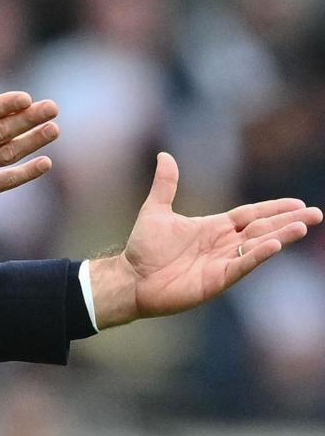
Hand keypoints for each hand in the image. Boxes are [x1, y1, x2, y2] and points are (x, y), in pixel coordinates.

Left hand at [90, 152, 322, 327]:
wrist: (130, 278)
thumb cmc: (143, 248)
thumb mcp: (155, 210)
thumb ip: (166, 185)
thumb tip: (164, 155)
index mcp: (214, 228)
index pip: (251, 215)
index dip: (273, 209)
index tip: (298, 203)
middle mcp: (222, 244)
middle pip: (262, 230)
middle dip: (288, 222)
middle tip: (316, 215)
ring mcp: (222, 263)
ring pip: (257, 247)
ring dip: (280, 237)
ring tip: (302, 227)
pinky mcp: (216, 280)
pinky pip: (241, 265)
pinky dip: (257, 256)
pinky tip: (274, 245)